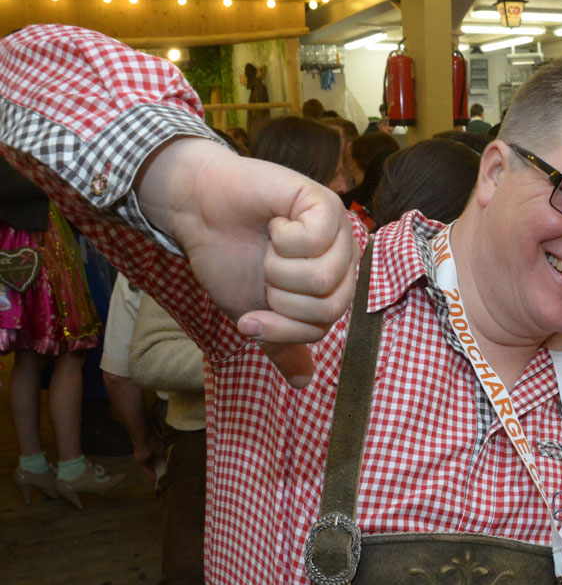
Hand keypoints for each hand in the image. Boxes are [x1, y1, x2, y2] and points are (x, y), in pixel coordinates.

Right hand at [135, 138, 358, 387]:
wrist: (197, 210)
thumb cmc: (227, 257)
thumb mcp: (253, 312)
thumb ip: (281, 344)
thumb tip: (304, 383)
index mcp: (331, 285)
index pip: (322, 327)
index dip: (282, 328)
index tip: (249, 319)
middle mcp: (342, 258)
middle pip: (328, 306)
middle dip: (280, 297)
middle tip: (263, 271)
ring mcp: (338, 230)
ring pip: (323, 277)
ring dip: (280, 268)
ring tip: (268, 245)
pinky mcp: (325, 202)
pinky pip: (316, 239)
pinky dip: (283, 236)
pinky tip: (275, 222)